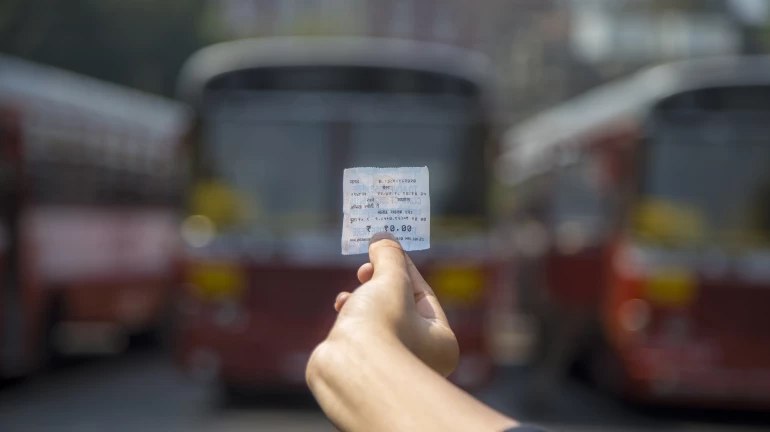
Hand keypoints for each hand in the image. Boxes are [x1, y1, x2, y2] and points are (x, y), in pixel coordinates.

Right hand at [329, 232, 458, 376]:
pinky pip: (361, 336)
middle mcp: (421, 360)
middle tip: (364, 270)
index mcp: (442, 343)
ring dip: (361, 299)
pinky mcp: (363, 370)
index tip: (384, 250)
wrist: (347, 370)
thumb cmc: (380, 326)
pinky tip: (341, 308)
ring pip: (377, 321)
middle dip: (379, 284)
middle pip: (399, 307)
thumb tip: (383, 237)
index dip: (402, 267)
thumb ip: (389, 256)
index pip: (424, 295)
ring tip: (350, 293)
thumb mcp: (390, 280)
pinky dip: (351, 319)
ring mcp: (390, 367)